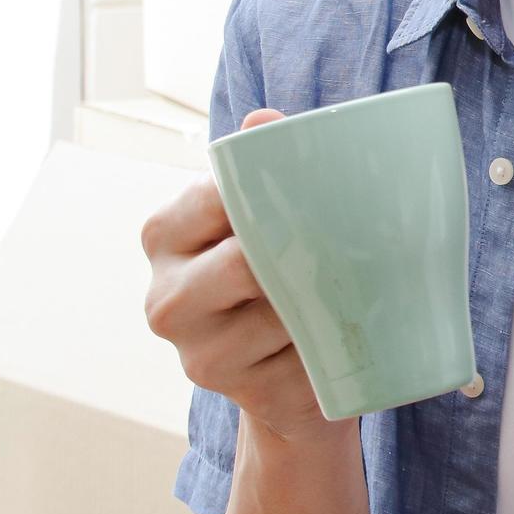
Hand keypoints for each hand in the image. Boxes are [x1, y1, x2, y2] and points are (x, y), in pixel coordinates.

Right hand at [141, 109, 343, 447]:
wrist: (291, 377)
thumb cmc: (279, 272)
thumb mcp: (265, 218)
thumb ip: (263, 165)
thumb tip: (263, 117)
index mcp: (163, 235)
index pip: (214, 197)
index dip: (270, 192)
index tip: (318, 188)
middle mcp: (166, 298)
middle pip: (243, 264)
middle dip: (301, 252)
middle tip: (351, 239)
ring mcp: (199, 356)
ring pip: (280, 314)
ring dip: (324, 300)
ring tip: (350, 287)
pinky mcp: (244, 396)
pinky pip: (305, 359)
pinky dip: (334, 343)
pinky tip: (343, 333)